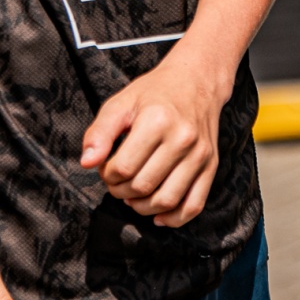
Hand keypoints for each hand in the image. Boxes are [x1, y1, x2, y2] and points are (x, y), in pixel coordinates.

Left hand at [81, 55, 229, 227]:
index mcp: (157, 121)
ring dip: (142, 207)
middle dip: (121, 191)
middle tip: (117, 181)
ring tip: (133, 196)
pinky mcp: (211, 165)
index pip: (123, 168)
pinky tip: (158, 215)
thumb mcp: (121, 103)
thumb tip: (87, 163)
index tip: (107, 166)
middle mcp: (182, 139)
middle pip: (143, 186)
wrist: (197, 80)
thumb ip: (100, 132)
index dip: (107, 174)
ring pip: (166, 200)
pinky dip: (174, 218)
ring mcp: (200, 154)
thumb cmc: (155, 93)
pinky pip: (194, 205)